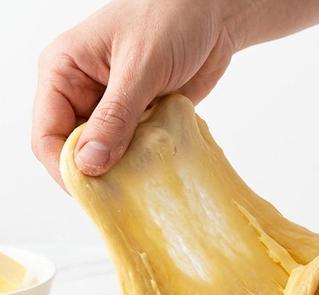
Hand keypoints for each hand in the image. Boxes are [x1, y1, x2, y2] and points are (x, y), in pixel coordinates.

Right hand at [32, 0, 237, 185]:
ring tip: (149, 184)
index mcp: (63, 73)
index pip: (48, 134)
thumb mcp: (140, 67)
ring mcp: (115, 107)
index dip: (65, 167)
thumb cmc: (171, 18)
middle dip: (99, 174)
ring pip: (110, 155)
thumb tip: (89, 163)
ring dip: (129, 170)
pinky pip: (139, 151)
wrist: (216, 13)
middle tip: (127, 196)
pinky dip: (151, 161)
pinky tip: (165, 169)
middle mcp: (83, 93)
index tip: (93, 193)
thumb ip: (116, 116)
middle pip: (77, 151)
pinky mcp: (145, 117)